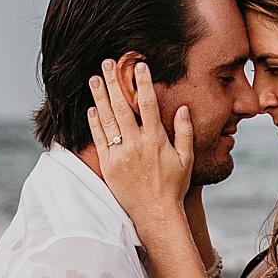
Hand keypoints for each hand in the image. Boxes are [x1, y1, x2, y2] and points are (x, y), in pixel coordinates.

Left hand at [87, 59, 192, 233]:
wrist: (156, 214)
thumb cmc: (173, 187)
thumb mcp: (186, 159)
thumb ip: (185, 133)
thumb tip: (183, 108)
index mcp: (156, 139)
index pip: (147, 103)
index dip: (142, 82)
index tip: (138, 65)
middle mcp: (136, 144)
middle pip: (122, 105)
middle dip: (114, 82)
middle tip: (107, 63)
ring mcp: (120, 154)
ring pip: (107, 119)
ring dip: (99, 96)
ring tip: (94, 79)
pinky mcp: (108, 165)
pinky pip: (99, 139)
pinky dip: (94, 122)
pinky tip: (92, 108)